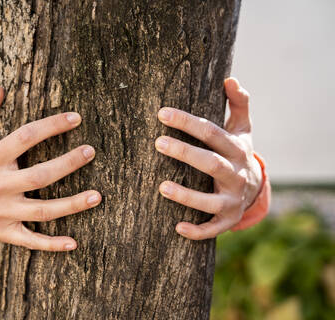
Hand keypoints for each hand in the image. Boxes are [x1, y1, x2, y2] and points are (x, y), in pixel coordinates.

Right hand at [0, 87, 100, 250]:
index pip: (26, 137)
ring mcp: (1, 212)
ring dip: (72, 204)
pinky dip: (51, 244)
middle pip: (40, 175)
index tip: (75, 118)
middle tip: (91, 151)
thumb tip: (1, 89)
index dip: (53, 126)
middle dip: (69, 163)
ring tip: (97, 196)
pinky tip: (74, 243)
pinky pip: (30, 241)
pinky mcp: (3, 232)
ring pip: (43, 210)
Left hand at [155, 78, 262, 239]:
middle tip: (158, 143)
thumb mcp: (242, 128)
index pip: (211, 132)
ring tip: (161, 187)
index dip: (187, 122)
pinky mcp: (228, 220)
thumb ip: (238, 103)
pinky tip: (177, 228)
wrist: (255, 187)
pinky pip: (213, 229)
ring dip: (186, 196)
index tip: (162, 113)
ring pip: (210, 201)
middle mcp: (236, 174)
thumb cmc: (237, 152)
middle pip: (211, 163)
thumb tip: (230, 78)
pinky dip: (197, 230)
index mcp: (236, 149)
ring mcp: (233, 200)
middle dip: (185, 153)